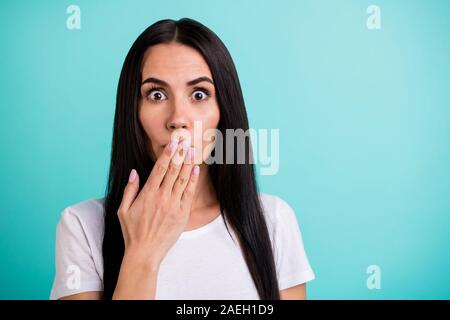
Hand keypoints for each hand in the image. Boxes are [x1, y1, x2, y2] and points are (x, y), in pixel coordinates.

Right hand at [117, 137, 199, 266]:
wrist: (145, 252)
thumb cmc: (132, 232)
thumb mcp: (123, 210)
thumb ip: (130, 190)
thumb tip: (134, 172)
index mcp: (148, 194)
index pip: (159, 169)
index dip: (167, 154)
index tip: (172, 144)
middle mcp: (162, 197)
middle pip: (173, 170)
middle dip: (179, 154)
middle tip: (185, 141)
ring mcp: (173, 205)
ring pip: (182, 179)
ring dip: (188, 163)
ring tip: (192, 150)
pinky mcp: (182, 214)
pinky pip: (189, 193)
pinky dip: (192, 180)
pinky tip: (195, 169)